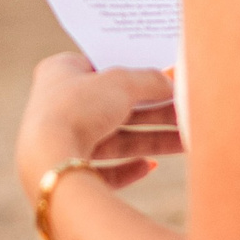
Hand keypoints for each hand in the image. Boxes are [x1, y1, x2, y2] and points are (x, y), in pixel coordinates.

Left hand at [15, 52, 183, 202]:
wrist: (51, 161)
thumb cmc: (78, 109)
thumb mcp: (121, 83)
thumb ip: (150, 80)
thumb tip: (171, 81)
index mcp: (60, 71)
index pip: (102, 66)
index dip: (135, 71)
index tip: (166, 76)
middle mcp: (58, 104)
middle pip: (116, 107)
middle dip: (155, 112)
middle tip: (189, 113)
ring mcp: (62, 140)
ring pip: (116, 139)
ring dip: (151, 140)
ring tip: (188, 142)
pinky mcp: (69, 173)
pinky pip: (104, 171)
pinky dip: (127, 169)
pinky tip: (149, 167)